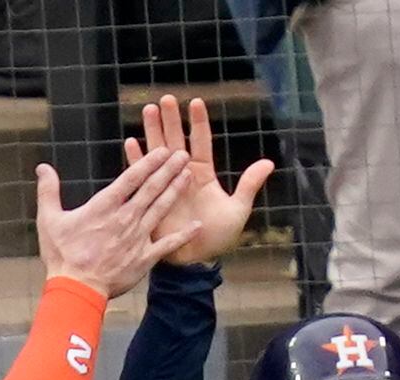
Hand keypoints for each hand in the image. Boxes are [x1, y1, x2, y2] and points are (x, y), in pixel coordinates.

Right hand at [32, 145, 196, 298]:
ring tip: (189, 175)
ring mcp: (137, 238)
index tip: (162, 150)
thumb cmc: (62, 255)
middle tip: (183, 154)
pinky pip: (167, 245)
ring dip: (176, 191)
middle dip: (169, 170)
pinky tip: (197, 225)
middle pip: (151, 189)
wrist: (77, 289)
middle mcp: (126, 218)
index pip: (131, 178)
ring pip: (161, 210)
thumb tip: (42, 167)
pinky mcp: (144, 259)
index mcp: (105, 206)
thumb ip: (48, 191)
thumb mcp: (49, 220)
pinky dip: (183, 235)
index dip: (148, 162)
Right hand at [123, 94, 273, 267]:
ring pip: (158, 152)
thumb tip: (269, 162)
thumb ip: (249, 185)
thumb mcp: (237, 211)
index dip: (198, 122)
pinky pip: (142, 176)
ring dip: (153, 132)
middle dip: (171, 119)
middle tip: (165, 98)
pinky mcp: (152, 198)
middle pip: (176, 140)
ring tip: (148, 110)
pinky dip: (137, 160)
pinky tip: (131, 143)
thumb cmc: (217, 237)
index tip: (196, 102)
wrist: (195, 261)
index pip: (201, 142)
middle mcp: (183, 174)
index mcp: (202, 174)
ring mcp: (166, 184)